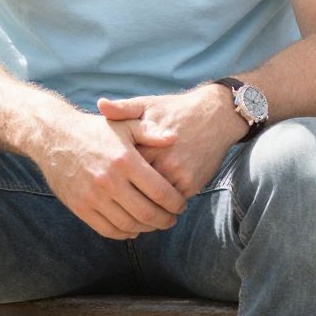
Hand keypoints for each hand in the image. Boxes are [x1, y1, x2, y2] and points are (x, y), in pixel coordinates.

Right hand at [35, 112, 186, 239]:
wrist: (54, 137)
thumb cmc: (94, 130)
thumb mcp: (124, 125)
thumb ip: (150, 132)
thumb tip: (174, 139)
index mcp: (125, 160)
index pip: (160, 191)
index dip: (175, 203)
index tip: (181, 205)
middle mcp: (109, 181)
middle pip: (147, 213)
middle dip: (165, 220)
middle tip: (172, 219)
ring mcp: (93, 197)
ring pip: (128, 225)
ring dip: (146, 229)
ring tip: (155, 224)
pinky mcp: (80, 207)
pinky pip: (107, 229)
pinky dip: (124, 234)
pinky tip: (133, 228)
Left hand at [96, 84, 243, 199]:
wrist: (215, 115)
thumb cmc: (176, 109)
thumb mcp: (148, 104)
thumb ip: (123, 109)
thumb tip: (100, 104)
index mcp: (146, 144)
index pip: (122, 170)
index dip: (113, 178)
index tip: (105, 183)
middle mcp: (163, 162)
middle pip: (136, 190)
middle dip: (125, 198)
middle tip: (115, 204)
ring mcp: (178, 176)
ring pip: (154, 201)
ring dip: (144, 207)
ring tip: (132, 211)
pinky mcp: (192, 185)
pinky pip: (171, 202)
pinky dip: (162, 206)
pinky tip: (152, 207)